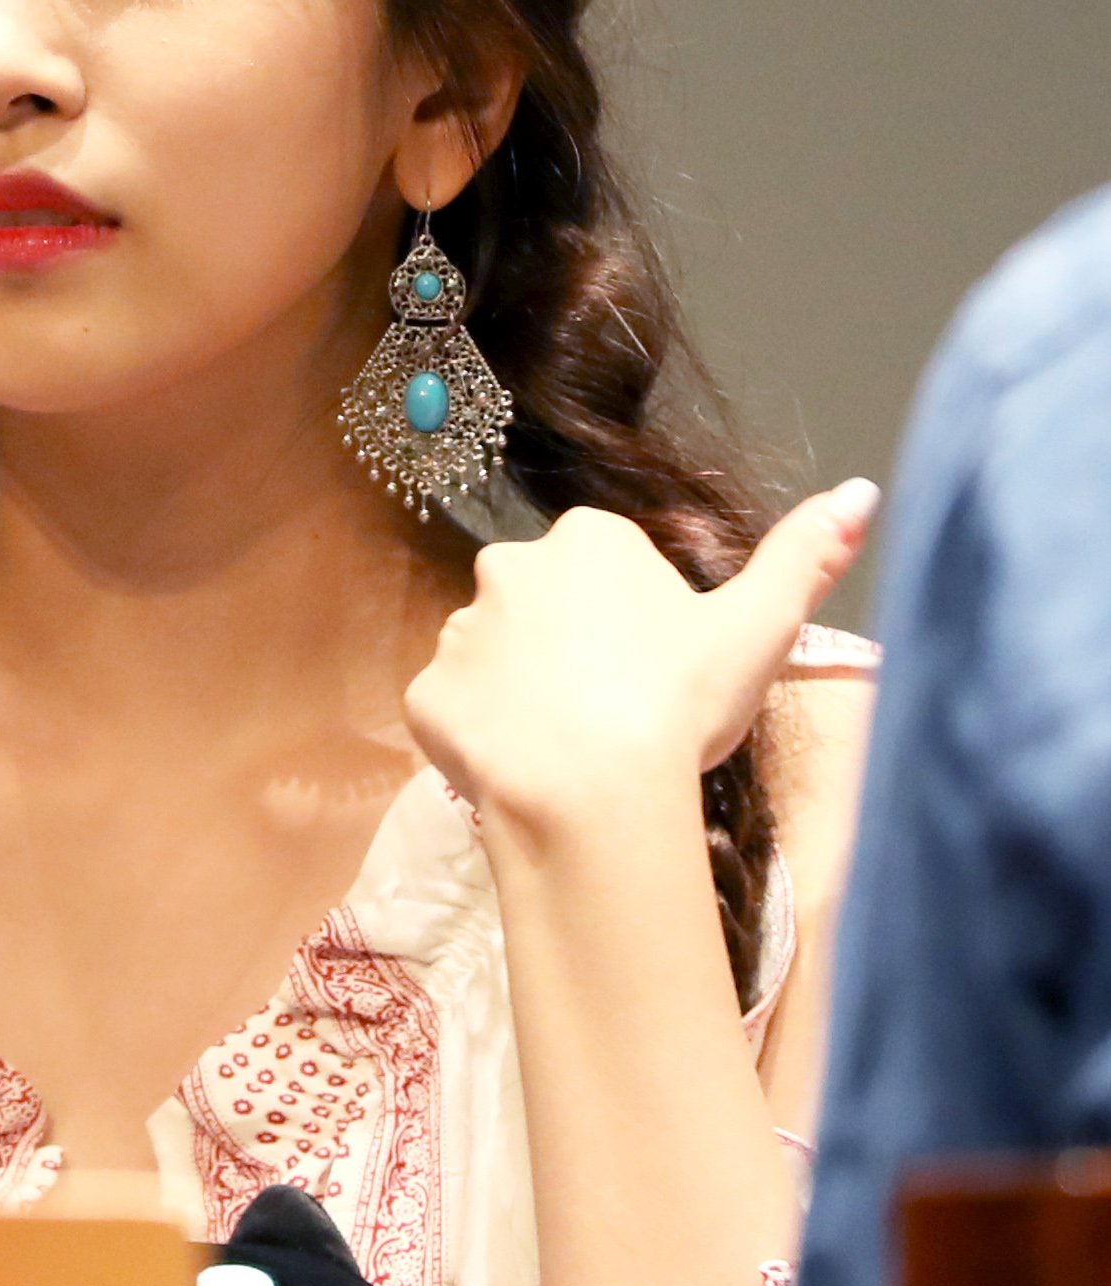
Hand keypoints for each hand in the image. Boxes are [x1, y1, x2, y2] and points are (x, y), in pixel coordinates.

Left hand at [402, 482, 878, 827]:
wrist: (590, 794)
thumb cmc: (678, 703)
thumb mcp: (760, 626)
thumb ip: (807, 554)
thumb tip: (861, 492)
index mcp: (589, 538)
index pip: (614, 569)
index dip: (644, 626)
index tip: (665, 676)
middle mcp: (507, 566)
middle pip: (549, 607)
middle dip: (577, 651)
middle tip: (622, 715)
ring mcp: (458, 631)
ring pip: (498, 657)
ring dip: (527, 692)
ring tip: (575, 750)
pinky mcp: (424, 696)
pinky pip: (456, 711)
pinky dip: (484, 737)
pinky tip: (525, 768)